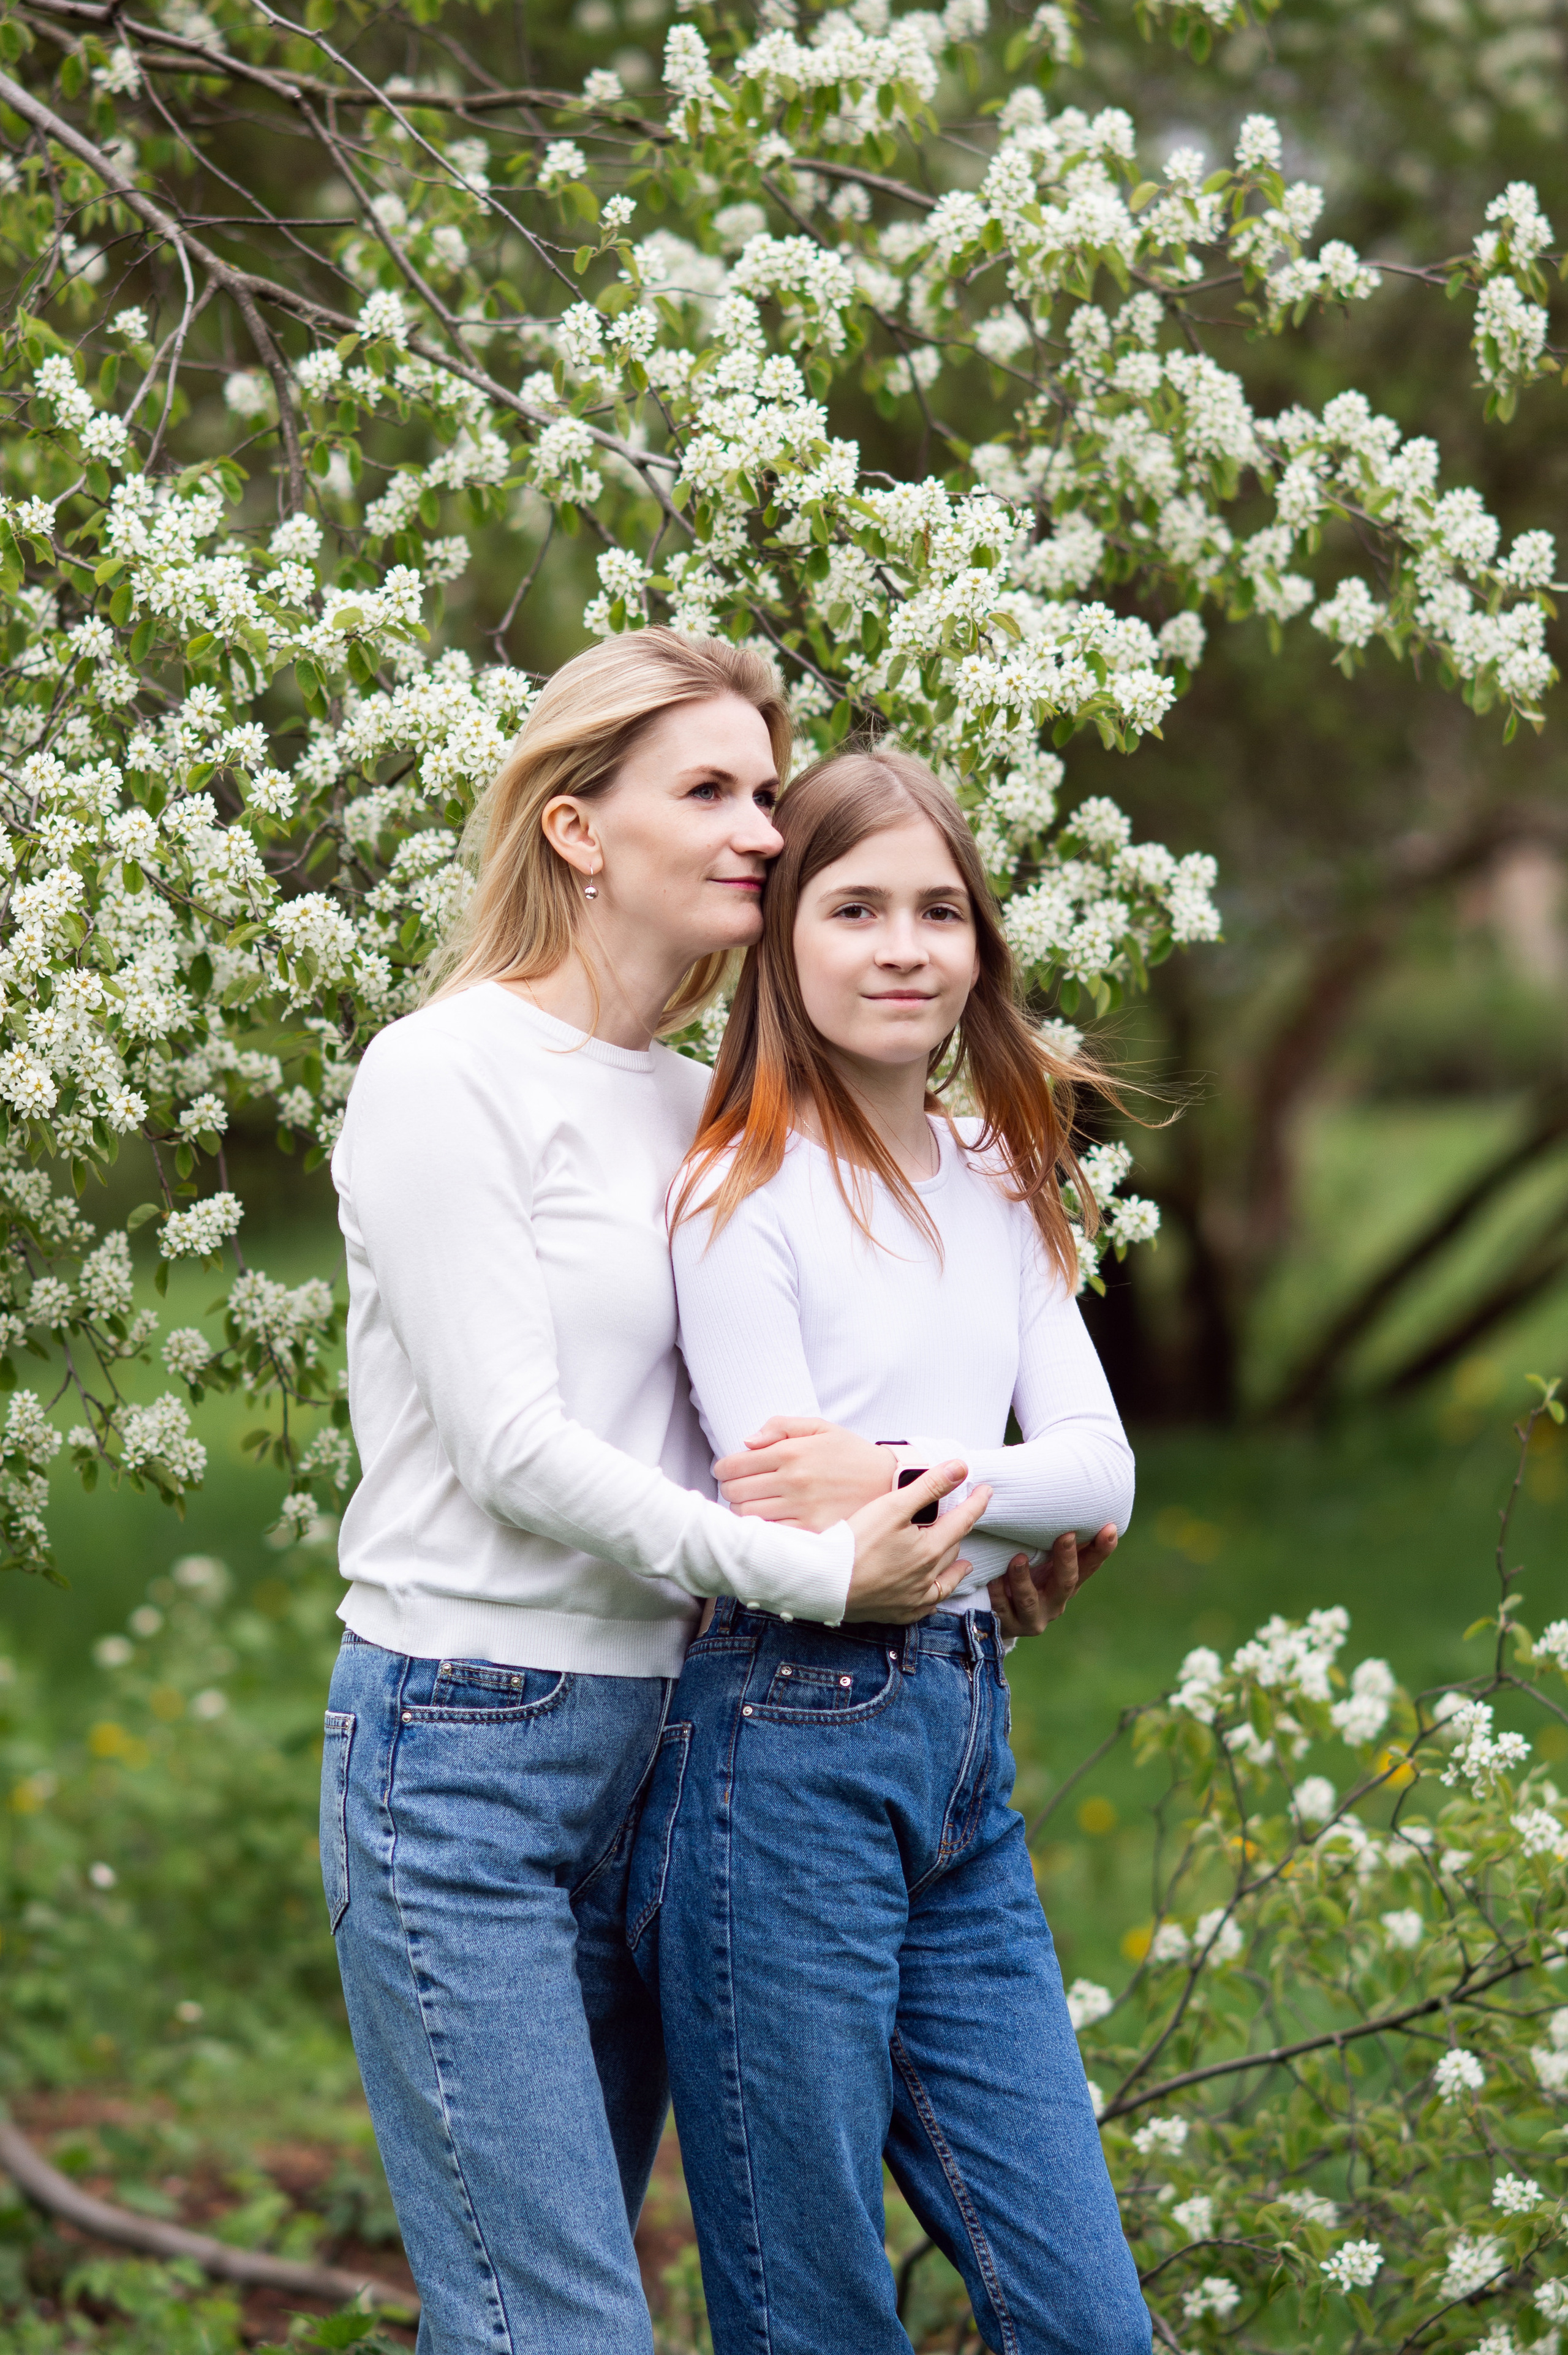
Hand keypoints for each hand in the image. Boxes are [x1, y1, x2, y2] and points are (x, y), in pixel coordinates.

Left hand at [715, 1415, 894, 1532]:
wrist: (890, 1482)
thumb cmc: (852, 1454)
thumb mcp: (821, 1427)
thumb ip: (781, 1426)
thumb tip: (747, 1442)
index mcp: (791, 1452)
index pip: (734, 1465)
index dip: (722, 1470)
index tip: (725, 1472)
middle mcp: (794, 1480)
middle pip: (735, 1492)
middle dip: (729, 1490)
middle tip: (737, 1488)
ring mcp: (802, 1508)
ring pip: (747, 1516)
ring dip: (741, 1511)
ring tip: (751, 1505)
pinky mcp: (813, 1530)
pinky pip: (771, 1533)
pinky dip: (762, 1529)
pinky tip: (768, 1521)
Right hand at [842, 1462, 991, 1625]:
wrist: (825, 1582)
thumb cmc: (856, 1541)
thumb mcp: (893, 1506)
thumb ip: (929, 1486)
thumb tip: (961, 1468)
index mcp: (929, 1549)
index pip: (963, 1521)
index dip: (977, 1503)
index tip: (987, 1491)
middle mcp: (927, 1576)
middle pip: (952, 1549)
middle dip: (959, 1532)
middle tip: (961, 1520)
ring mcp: (913, 1598)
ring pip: (944, 1581)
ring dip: (955, 1568)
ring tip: (963, 1561)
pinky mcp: (896, 1613)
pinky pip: (926, 1607)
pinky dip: (935, 1597)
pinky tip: (932, 1595)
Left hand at [987, 1525, 1117, 1640]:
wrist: (1003, 1616)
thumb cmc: (1029, 1577)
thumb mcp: (1046, 1561)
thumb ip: (1060, 1543)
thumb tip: (1074, 1504)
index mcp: (1068, 1585)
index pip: (1090, 1566)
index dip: (1101, 1550)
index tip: (1108, 1528)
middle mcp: (1055, 1603)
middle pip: (1066, 1583)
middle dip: (1067, 1559)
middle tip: (1067, 1535)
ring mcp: (1032, 1617)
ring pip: (1029, 1600)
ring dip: (1024, 1579)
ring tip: (1018, 1558)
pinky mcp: (1009, 1625)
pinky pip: (1001, 1609)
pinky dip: (997, 1592)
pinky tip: (992, 1579)